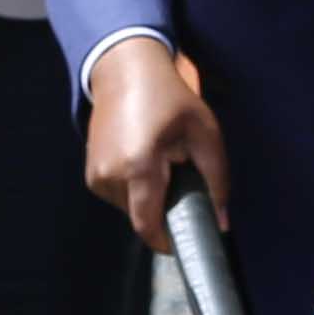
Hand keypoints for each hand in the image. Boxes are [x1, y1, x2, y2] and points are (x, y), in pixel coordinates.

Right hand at [81, 36, 230, 254]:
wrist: (124, 72)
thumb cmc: (170, 99)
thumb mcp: (204, 133)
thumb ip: (216, 180)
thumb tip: (222, 223)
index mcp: (138, 167)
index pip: (147, 225)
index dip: (166, 241)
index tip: (183, 242)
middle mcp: (110, 176)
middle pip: (141, 217)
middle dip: (162, 210)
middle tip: (179, 181)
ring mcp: (95, 176)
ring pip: (129, 209)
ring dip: (148, 198)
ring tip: (161, 166)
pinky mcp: (91, 174)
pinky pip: (118, 197)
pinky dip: (134, 189)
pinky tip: (143, 162)